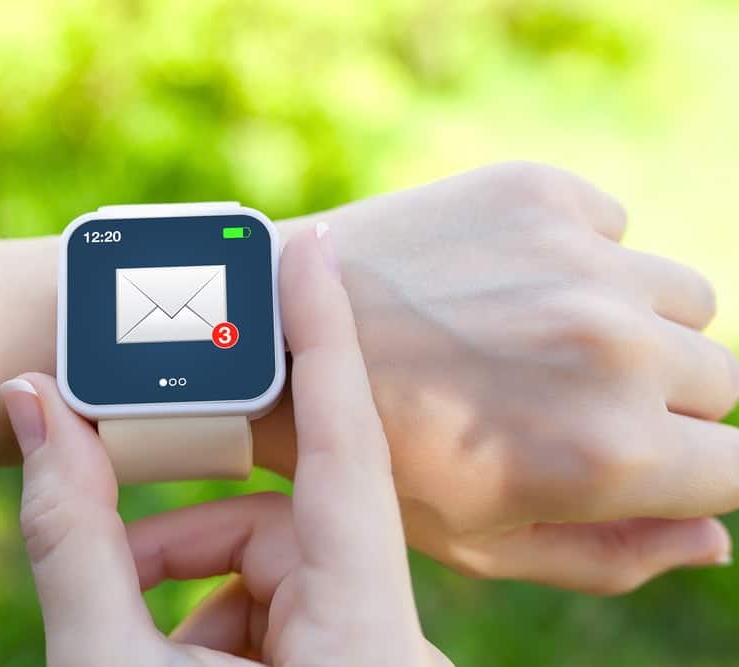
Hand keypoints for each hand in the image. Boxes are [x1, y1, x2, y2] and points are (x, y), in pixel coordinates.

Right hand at [0, 227, 449, 665]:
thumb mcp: (104, 663)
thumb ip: (69, 532)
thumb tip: (31, 403)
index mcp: (363, 642)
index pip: (348, 449)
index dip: (324, 336)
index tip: (311, 250)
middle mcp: (395, 647)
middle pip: (290, 525)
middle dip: (188, 536)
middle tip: (115, 558)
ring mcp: (384, 663)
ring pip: (289, 568)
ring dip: (198, 588)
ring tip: (130, 641)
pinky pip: (299, 608)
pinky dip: (226, 619)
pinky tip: (175, 660)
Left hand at [257, 161, 738, 593]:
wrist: (277, 339)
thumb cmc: (372, 456)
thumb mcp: (481, 542)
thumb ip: (612, 553)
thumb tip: (712, 540)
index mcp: (609, 452)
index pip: (737, 467)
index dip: (689, 468)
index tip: (642, 456)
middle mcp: (614, 348)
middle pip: (722, 378)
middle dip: (664, 399)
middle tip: (567, 397)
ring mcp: (577, 259)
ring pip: (682, 299)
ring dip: (632, 321)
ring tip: (535, 337)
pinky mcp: (536, 192)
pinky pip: (614, 225)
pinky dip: (579, 254)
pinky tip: (501, 279)